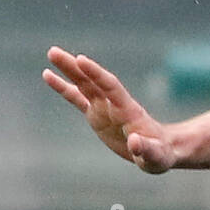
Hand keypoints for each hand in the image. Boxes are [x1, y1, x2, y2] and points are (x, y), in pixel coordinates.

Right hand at [43, 46, 177, 173]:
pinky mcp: (96, 115)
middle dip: (74, 67)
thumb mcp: (155, 157)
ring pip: (83, 85)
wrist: (160, 150)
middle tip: (54, 52)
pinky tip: (48, 76)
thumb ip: (145, 149)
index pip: (110, 87)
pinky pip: (77, 99)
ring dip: (68, 70)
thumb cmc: (160, 154)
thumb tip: (134, 141)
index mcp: (128, 111)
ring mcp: (104, 108)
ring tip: (52, 53)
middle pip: (92, 81)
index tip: (80, 59)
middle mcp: (114, 105)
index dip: (96, 73)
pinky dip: (63, 88)